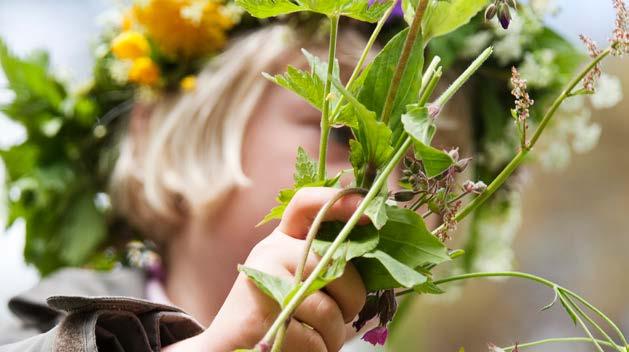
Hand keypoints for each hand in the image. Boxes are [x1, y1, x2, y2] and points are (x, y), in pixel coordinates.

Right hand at [165, 187, 367, 351]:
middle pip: (339, 270)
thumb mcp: (302, 285)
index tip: (368, 213)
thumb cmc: (278, 319)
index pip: (307, 204)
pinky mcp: (260, 313)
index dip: (339, 202)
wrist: (228, 348)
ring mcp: (264, 278)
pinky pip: (313, 339)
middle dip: (350, 305)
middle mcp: (271, 250)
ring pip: (329, 312)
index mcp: (283, 240)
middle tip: (335, 321)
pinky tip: (297, 350)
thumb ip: (328, 268)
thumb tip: (379, 259)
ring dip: (332, 337)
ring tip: (312, 339)